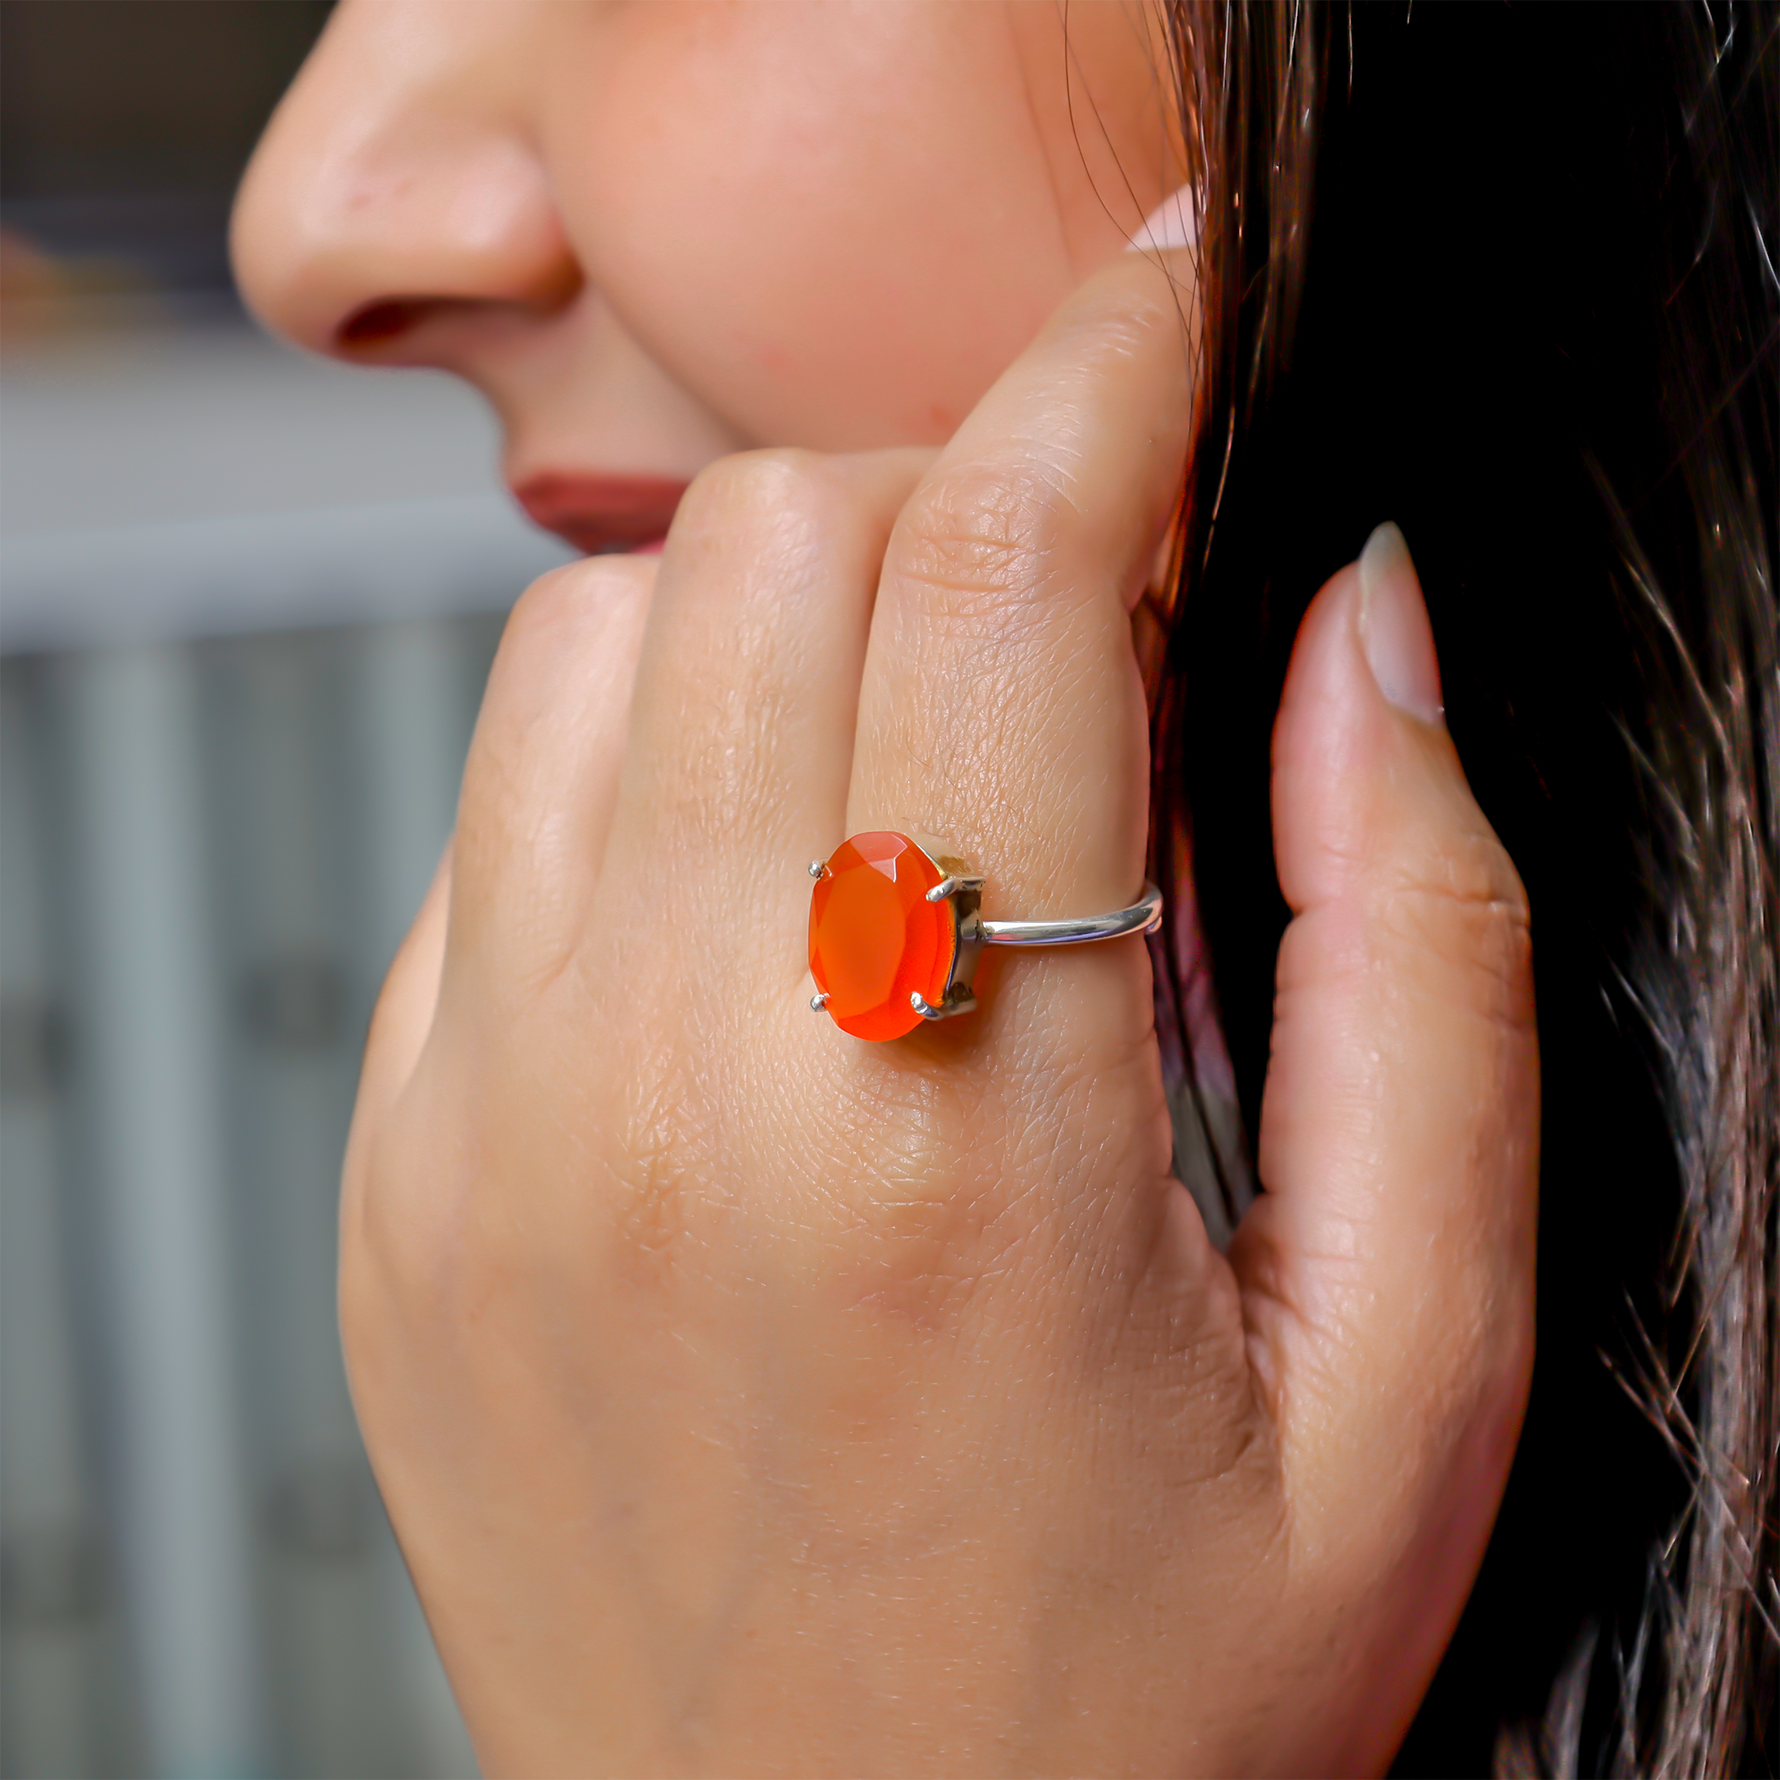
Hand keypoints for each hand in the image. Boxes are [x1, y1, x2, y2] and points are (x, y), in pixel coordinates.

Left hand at [342, 251, 1536, 1776]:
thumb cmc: (1133, 1696)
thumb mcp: (1408, 1362)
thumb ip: (1412, 955)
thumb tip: (1351, 644)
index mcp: (950, 1130)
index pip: (1008, 572)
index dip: (1114, 374)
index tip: (1173, 312)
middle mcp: (670, 1086)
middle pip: (784, 539)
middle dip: (965, 500)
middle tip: (1085, 628)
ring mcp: (492, 1119)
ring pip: (601, 632)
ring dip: (786, 619)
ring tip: (916, 767)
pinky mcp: (406, 1165)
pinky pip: (488, 813)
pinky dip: (638, 766)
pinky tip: (758, 898)